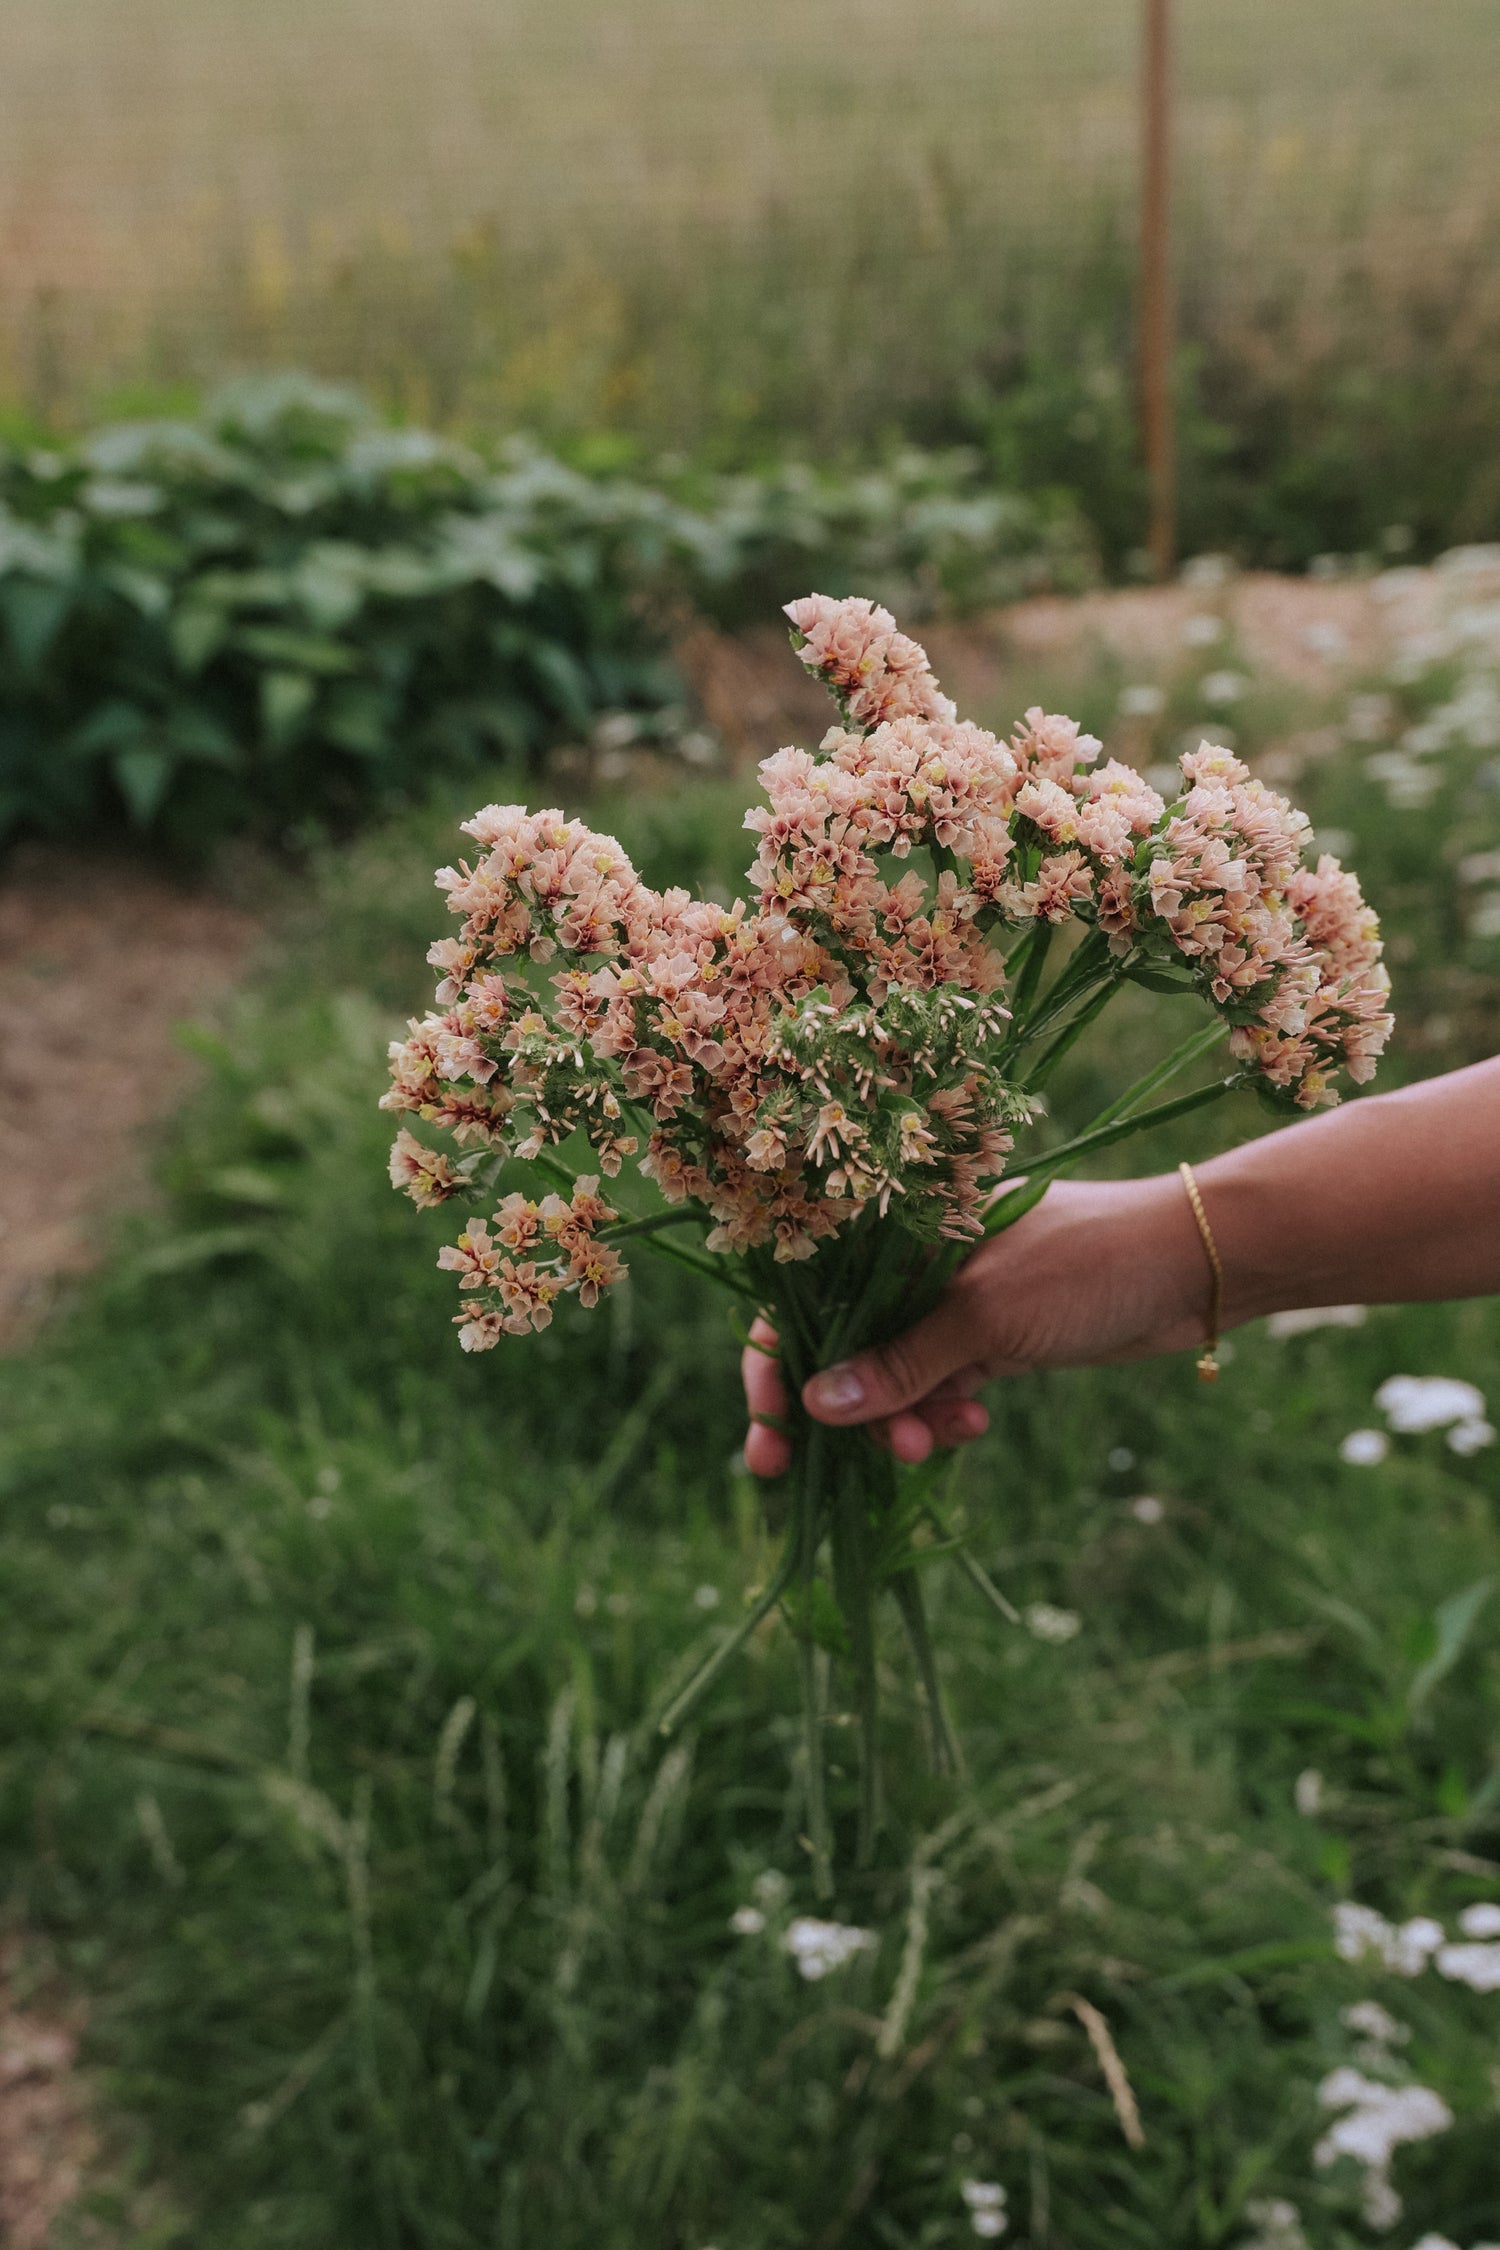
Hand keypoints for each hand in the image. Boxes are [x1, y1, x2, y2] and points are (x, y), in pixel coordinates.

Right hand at [741, 1174, 1206, 1475]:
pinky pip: (941, 1385)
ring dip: (901, 1419)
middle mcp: (915, 1263)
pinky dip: (944, 1413)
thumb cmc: (1086, 1263)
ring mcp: (955, 1301)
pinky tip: (970, 1428)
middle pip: (843, 1345)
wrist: (1193, 1264)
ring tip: (933, 1446)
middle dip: (841, 1410)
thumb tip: (815, 1408)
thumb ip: (901, 1363)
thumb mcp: (985, 1314)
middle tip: (837, 1468)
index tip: (772, 1436)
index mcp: (897, 1231)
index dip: (778, 1366)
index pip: (806, 1298)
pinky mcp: (993, 1336)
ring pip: (895, 1375)